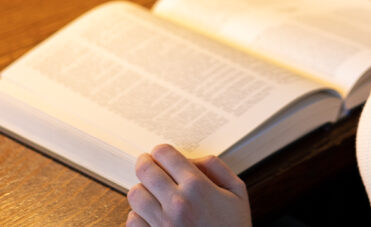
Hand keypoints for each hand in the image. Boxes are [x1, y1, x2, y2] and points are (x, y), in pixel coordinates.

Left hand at [126, 143, 250, 226]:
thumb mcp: (238, 192)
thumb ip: (216, 167)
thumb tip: (190, 160)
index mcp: (197, 187)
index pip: (164, 153)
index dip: (161, 151)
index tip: (161, 155)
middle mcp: (177, 203)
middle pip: (144, 170)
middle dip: (145, 163)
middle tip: (148, 165)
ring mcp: (163, 224)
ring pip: (135, 194)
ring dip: (143, 190)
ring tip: (152, 194)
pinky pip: (132, 220)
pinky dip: (139, 216)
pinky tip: (151, 216)